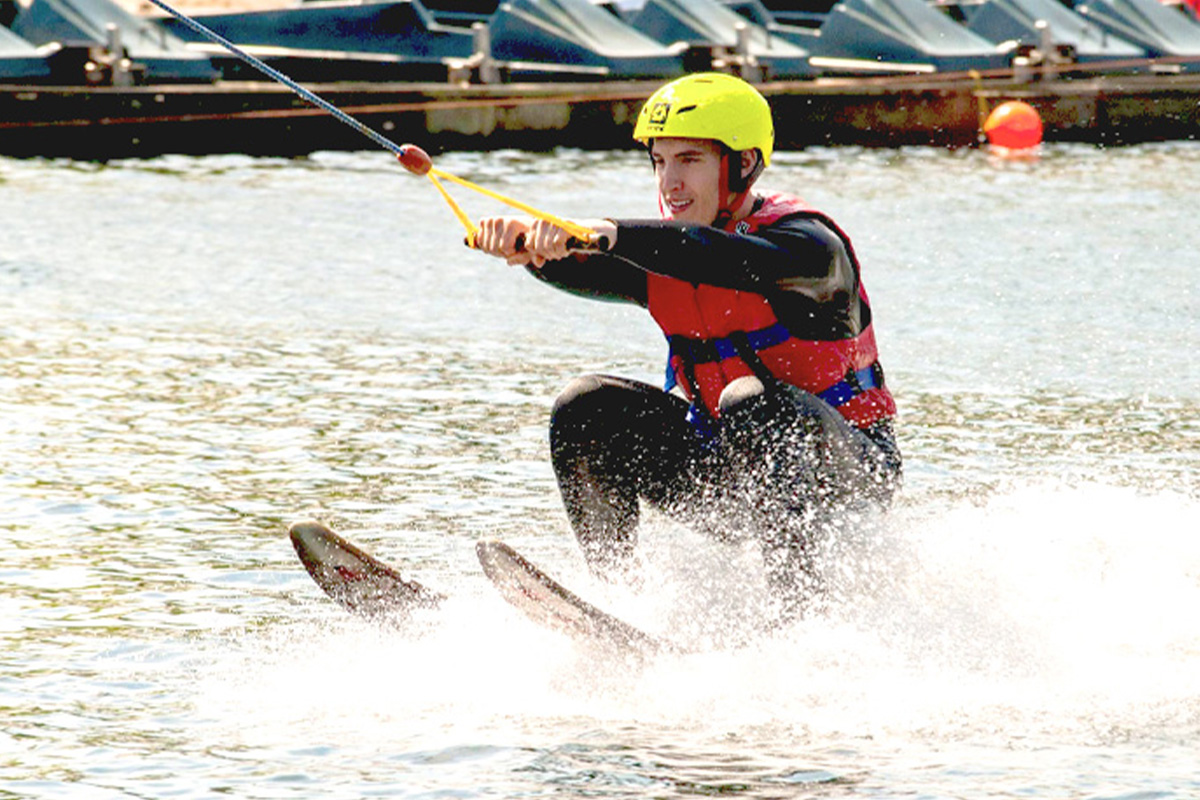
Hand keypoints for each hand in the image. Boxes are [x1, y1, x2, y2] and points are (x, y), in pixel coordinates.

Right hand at [474, 217, 533, 265]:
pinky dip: (487, 246)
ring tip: (505, 246)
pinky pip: (479, 241)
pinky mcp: (483, 221)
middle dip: (502, 253)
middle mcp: (499, 220)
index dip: (511, 253)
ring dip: (495, 251)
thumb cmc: (529, 239)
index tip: (518, 248)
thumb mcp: (530, 249)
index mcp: (512, 224)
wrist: (523, 225)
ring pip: (486, 246)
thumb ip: (523, 258)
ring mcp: (490, 220)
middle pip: (493, 248)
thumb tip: (509, 263)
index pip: (503, 247)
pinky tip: (496, 243)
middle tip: (511, 248)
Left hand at [474, 217, 616, 267]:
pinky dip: (562, 251)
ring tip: (562, 250)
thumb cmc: (561, 242)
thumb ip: (526, 256)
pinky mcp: (564, 226)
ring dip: (556, 253)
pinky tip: (567, 248)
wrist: (586, 235)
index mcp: (535, 225)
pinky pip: (557, 245)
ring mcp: (553, 222)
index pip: (529, 245)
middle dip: (548, 254)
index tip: (547, 253)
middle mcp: (543, 221)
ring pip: (547, 246)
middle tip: (557, 253)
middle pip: (537, 247)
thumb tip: (508, 262)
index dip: (538, 254)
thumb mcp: (543, 250)